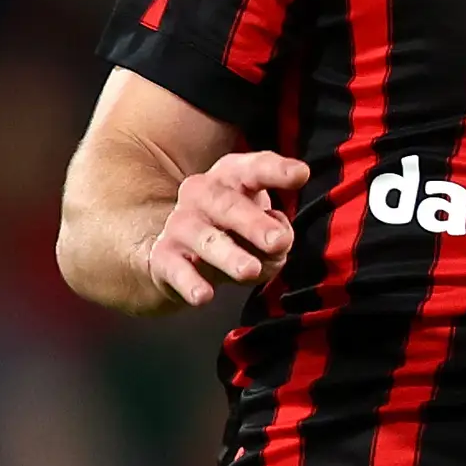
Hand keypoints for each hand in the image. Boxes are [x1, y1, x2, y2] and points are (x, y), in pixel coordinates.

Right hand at [142, 148, 309, 308]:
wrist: (176, 258)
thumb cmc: (233, 235)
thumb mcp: (263, 232)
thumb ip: (278, 234)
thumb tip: (278, 242)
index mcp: (231, 179)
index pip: (253, 169)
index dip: (276, 170)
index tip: (301, 174)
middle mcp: (201, 195)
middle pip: (227, 204)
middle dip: (254, 223)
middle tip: (278, 241)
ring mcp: (180, 224)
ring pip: (205, 238)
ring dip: (229, 255)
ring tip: (250, 270)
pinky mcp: (163, 257)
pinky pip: (176, 269)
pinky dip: (190, 283)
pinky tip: (203, 296)